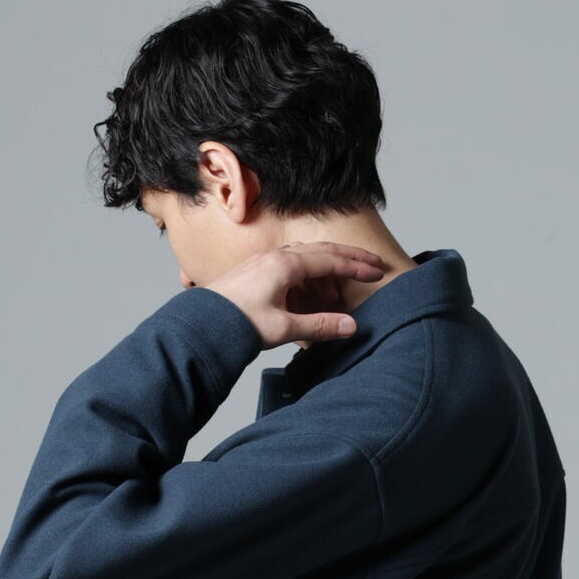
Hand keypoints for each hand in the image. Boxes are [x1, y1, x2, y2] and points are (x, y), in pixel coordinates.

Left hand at [205, 241, 386, 349]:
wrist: (201, 325)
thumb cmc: (236, 324)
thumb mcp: (283, 328)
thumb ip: (319, 326)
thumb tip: (351, 326)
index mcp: (285, 265)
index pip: (331, 259)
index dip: (357, 266)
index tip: (377, 271)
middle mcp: (275, 257)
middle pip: (321, 251)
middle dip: (349, 258)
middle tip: (372, 265)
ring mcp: (263, 262)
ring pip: (304, 257)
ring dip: (325, 272)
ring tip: (336, 296)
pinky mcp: (255, 272)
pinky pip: (289, 265)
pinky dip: (306, 276)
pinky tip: (307, 294)